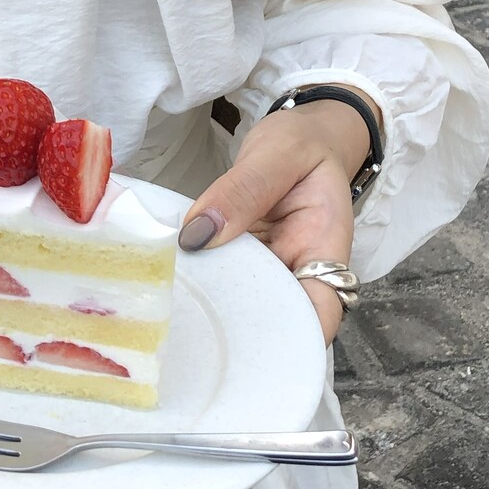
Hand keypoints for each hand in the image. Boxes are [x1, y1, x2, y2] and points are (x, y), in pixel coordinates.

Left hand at [177, 99, 369, 343]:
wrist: (298, 138)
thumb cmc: (302, 144)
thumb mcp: (278, 153)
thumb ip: (242, 190)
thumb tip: (197, 235)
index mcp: (323, 249)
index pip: (320, 313)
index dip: (293, 343)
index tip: (249, 349)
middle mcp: (297, 271)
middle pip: (273, 320)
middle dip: (236, 333)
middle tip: (187, 331)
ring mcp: (266, 271)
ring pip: (240, 304)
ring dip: (209, 309)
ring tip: (168, 313)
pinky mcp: (239, 264)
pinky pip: (219, 280)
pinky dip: (197, 283)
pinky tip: (164, 286)